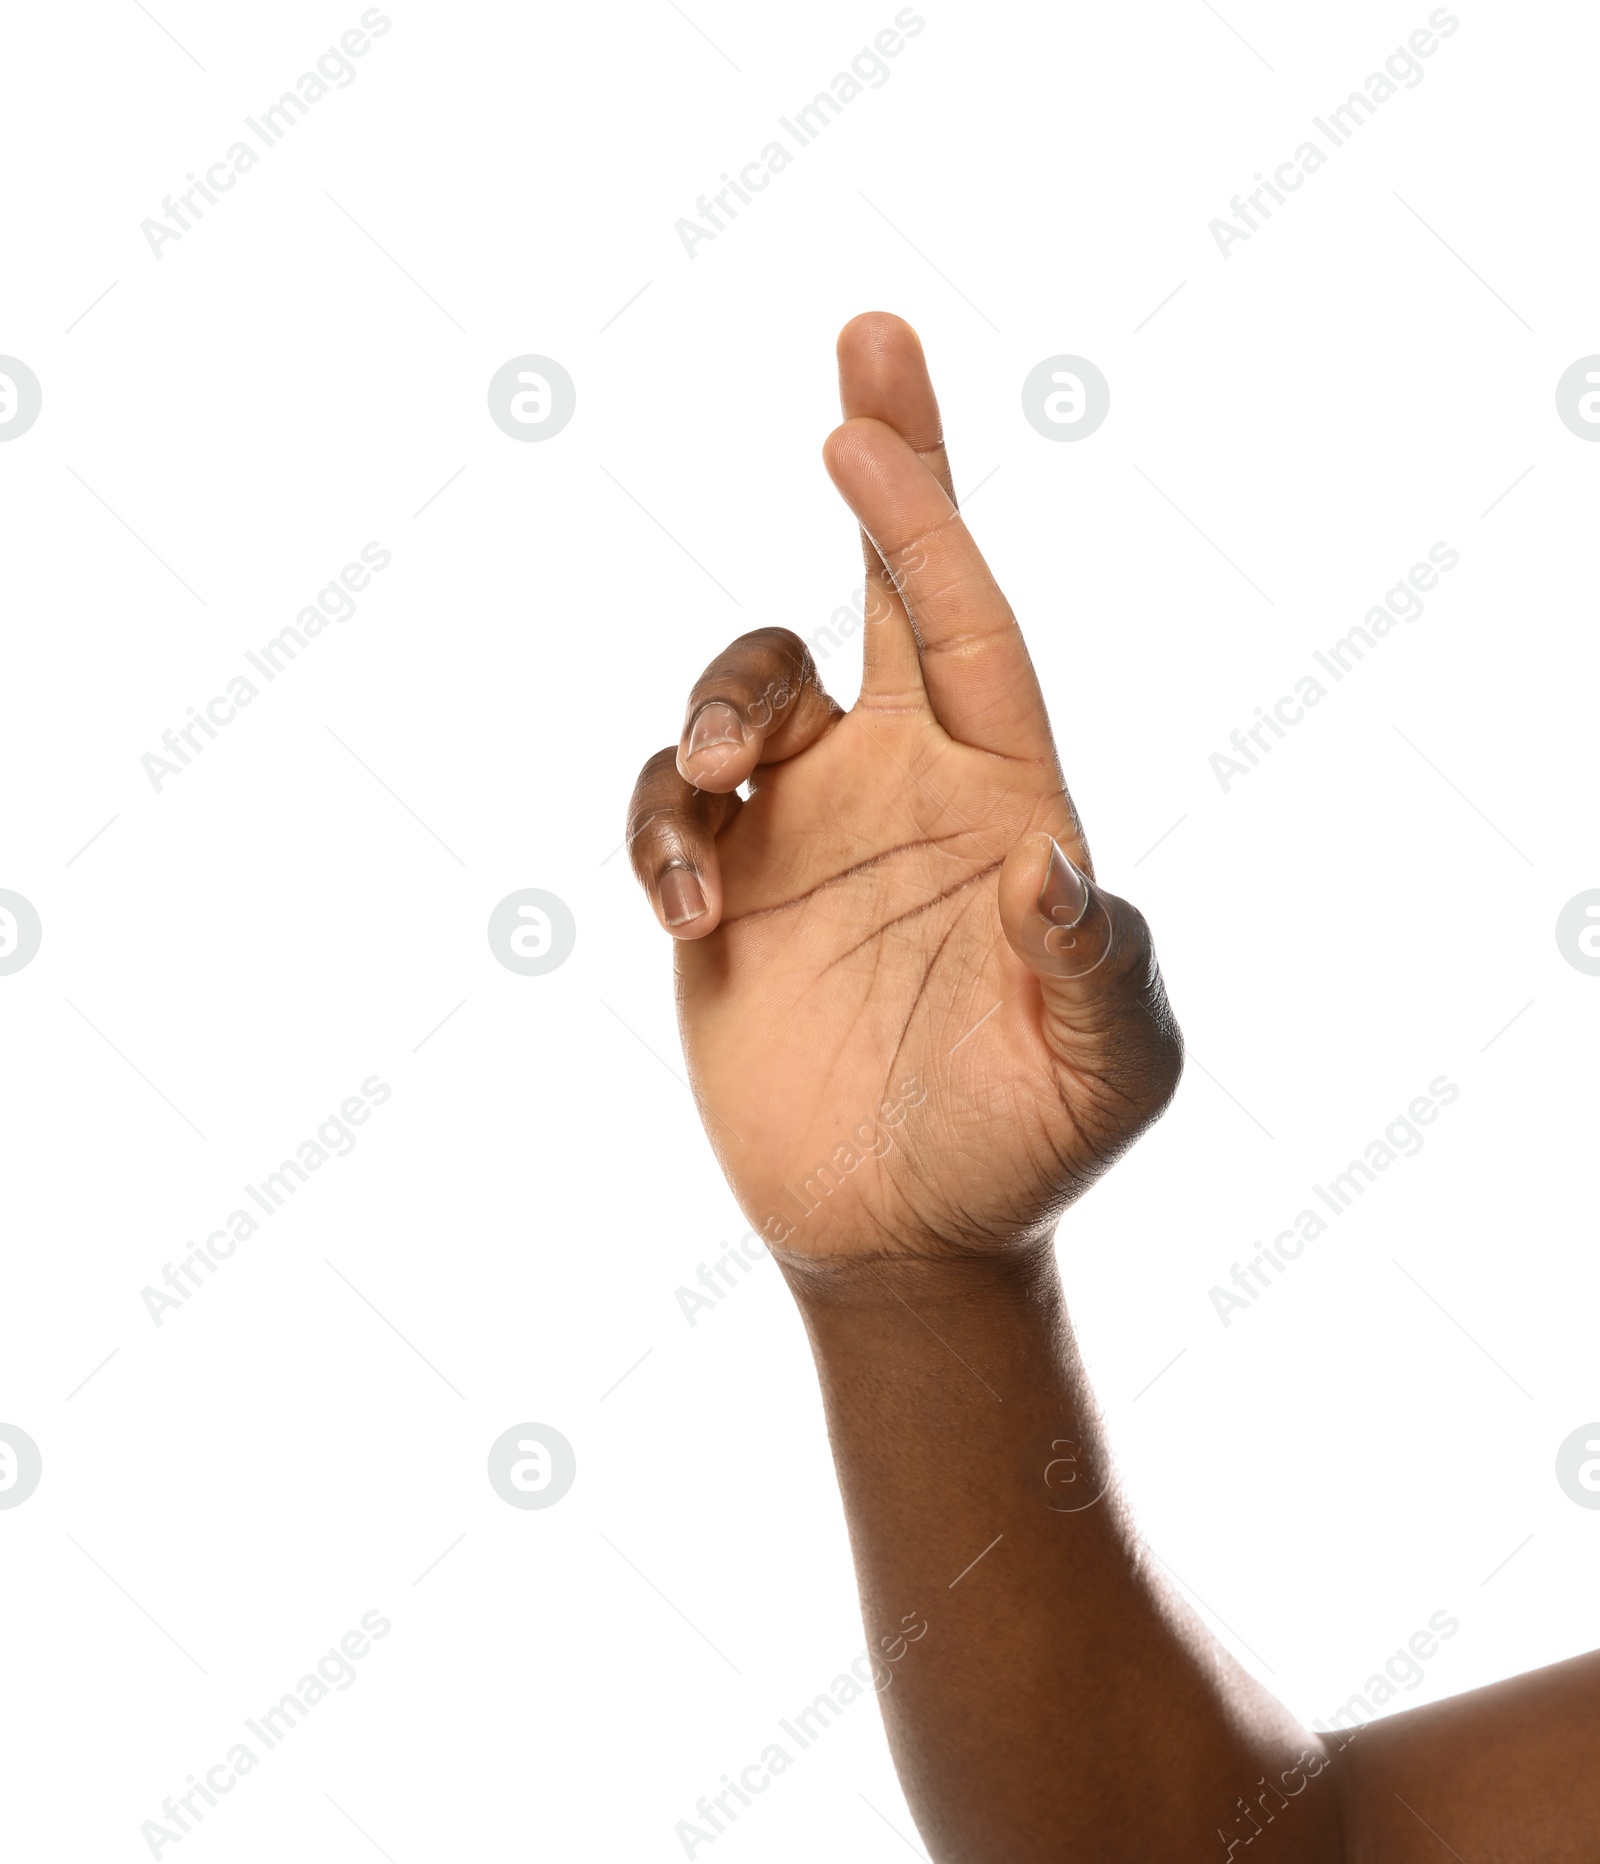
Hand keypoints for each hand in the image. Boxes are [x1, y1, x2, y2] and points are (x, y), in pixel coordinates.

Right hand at [626, 314, 1182, 1264]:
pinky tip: (692, 916)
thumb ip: (1095, 972)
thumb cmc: (1029, 1148)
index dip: (924, 523)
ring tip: (716, 802)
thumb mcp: (1105, 1073)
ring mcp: (810, 831)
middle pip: (876, 596)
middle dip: (883, 473)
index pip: (970, 628)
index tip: (866, 426)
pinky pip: (664, 805)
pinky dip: (658, 830)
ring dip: (715, 710)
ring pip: (743, 690)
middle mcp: (907, 786)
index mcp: (1005, 798)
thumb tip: (1054, 867)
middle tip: (862, 358)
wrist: (908, 1234)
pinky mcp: (729, 887)